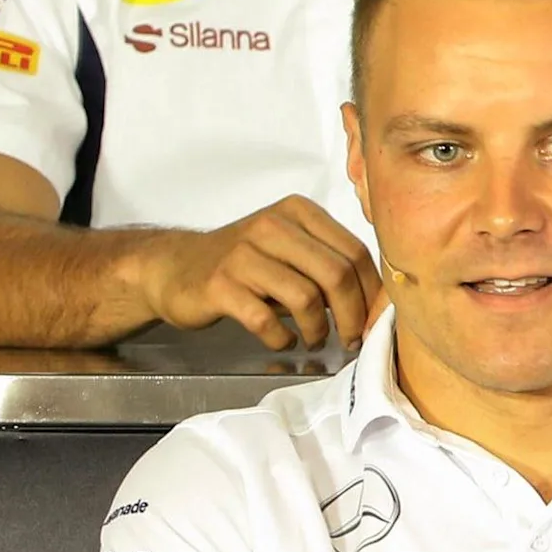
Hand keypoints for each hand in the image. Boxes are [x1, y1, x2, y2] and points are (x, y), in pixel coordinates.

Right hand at [129, 197, 381, 351]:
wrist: (173, 267)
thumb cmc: (243, 263)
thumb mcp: (291, 250)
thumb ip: (330, 264)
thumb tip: (377, 301)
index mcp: (298, 212)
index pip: (354, 251)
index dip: (372, 291)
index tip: (374, 318)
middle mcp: (271, 226)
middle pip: (336, 274)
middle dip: (353, 314)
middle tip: (352, 338)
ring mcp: (242, 255)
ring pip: (305, 298)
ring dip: (318, 329)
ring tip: (316, 339)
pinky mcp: (220, 285)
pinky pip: (265, 320)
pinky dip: (282, 337)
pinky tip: (284, 339)